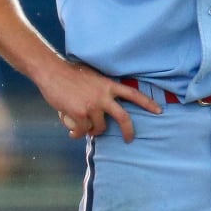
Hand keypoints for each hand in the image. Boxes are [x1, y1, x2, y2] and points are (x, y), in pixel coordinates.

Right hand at [40, 61, 161, 142]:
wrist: (51, 72)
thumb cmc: (69, 73)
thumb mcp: (92, 76)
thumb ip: (101, 87)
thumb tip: (105, 102)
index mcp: (108, 84)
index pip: (133, 94)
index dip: (147, 103)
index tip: (159, 111)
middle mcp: (103, 96)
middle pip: (123, 117)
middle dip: (129, 131)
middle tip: (129, 139)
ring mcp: (92, 106)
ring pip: (99, 128)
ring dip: (92, 130)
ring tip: (84, 127)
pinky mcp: (80, 114)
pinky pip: (83, 131)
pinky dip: (77, 133)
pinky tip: (72, 132)